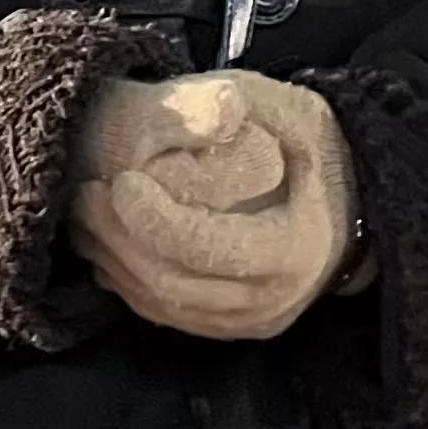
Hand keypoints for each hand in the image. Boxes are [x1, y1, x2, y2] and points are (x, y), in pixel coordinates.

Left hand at [67, 72, 355, 341]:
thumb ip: (244, 102)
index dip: (153, 218)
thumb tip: (224, 107)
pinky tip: (103, 241)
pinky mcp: (229, 326)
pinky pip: (164, 315)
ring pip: (160, 305)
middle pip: (173, 283)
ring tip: (84, 213)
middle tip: (84, 194)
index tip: (120, 180)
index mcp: (294, 247)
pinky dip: (125, 280)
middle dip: (117, 238)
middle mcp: (275, 297)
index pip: (206, 247)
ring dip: (112, 260)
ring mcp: (251, 320)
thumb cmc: (306, 146)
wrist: (344, 201)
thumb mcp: (285, 109)